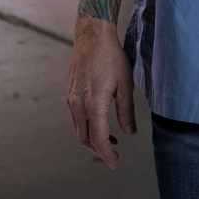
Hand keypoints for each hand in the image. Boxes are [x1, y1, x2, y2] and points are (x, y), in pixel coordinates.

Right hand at [66, 17, 136, 168]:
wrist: (92, 36)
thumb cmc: (111, 57)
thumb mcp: (125, 84)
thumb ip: (126, 111)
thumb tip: (130, 133)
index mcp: (93, 104)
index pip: (98, 139)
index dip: (106, 154)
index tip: (115, 162)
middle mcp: (77, 104)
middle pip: (84, 138)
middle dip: (98, 150)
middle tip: (113, 154)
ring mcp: (70, 99)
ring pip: (78, 129)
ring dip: (91, 139)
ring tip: (110, 140)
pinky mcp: (69, 93)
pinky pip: (76, 117)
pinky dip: (86, 126)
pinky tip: (99, 122)